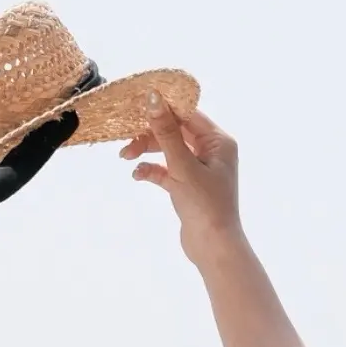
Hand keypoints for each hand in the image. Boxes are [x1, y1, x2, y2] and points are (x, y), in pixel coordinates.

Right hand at [124, 106, 243, 267]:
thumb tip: (153, 98)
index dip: (163, 108)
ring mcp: (200, 169)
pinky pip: (166, 170)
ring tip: (125, 157)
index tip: (136, 105)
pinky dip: (152, 170)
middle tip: (125, 140)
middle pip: (175, 131)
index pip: (188, 114)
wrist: (213, 248)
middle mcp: (212, 151)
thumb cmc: (205, 205)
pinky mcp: (188, 186)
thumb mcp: (182, 165)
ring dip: (146, 151)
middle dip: (149, 134)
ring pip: (168, 150)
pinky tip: (138, 176)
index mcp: (219, 141)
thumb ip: (166, 132)